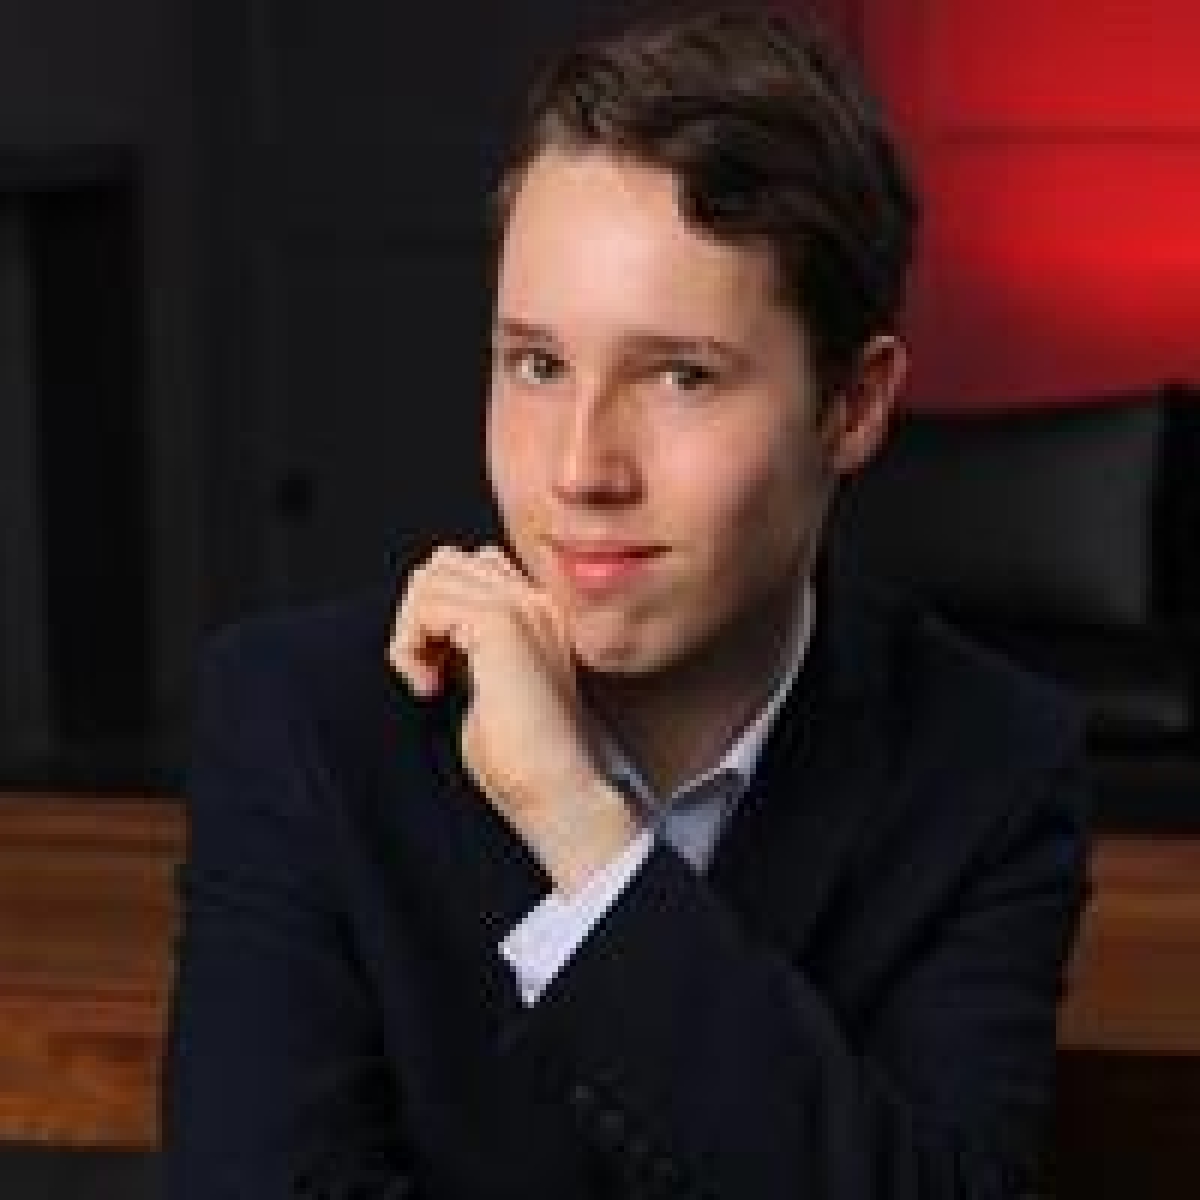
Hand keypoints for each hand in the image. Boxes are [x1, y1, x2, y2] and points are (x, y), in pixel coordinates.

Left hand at [388, 545, 637, 890]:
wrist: (559, 792)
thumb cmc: (524, 763)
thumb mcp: (487, 689)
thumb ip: (467, 650)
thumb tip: (427, 633)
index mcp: (540, 615)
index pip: (471, 570)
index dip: (438, 615)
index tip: (440, 671)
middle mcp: (537, 603)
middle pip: (445, 564)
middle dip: (419, 615)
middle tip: (428, 672)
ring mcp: (523, 608)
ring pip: (432, 577)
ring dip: (412, 629)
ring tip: (429, 679)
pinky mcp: (501, 625)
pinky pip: (428, 603)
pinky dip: (410, 645)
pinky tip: (429, 687)